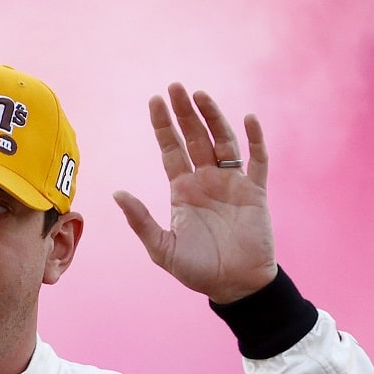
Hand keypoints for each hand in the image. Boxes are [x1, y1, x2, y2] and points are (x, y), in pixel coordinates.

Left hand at [113, 83, 278, 303]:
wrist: (236, 286)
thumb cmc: (199, 271)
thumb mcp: (163, 248)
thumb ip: (141, 220)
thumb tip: (116, 193)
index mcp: (183, 190)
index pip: (170, 149)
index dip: (163, 125)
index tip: (154, 100)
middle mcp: (206, 180)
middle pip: (194, 137)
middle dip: (184, 113)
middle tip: (175, 86)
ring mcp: (232, 183)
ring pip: (222, 141)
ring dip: (213, 117)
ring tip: (201, 95)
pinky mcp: (255, 192)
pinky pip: (257, 160)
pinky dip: (255, 139)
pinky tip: (248, 119)